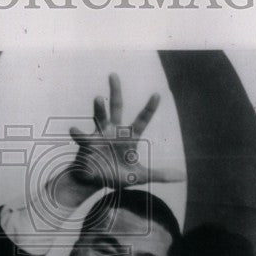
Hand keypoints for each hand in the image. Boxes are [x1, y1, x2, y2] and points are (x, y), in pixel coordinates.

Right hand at [52, 74, 181, 209]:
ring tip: (97, 98)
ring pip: (99, 116)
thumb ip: (159, 175)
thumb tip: (182, 177)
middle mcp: (114, 130)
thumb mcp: (140, 176)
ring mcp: (99, 134)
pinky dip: (78, 134)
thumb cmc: (116, 175)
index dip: (149, 108)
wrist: (93, 180)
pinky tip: (74, 130)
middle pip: (116, 107)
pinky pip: (82, 137)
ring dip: (99, 108)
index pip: (142, 119)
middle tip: (113, 75)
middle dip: (115, 91)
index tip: (157, 94)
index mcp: (129, 136)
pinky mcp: (87, 143)